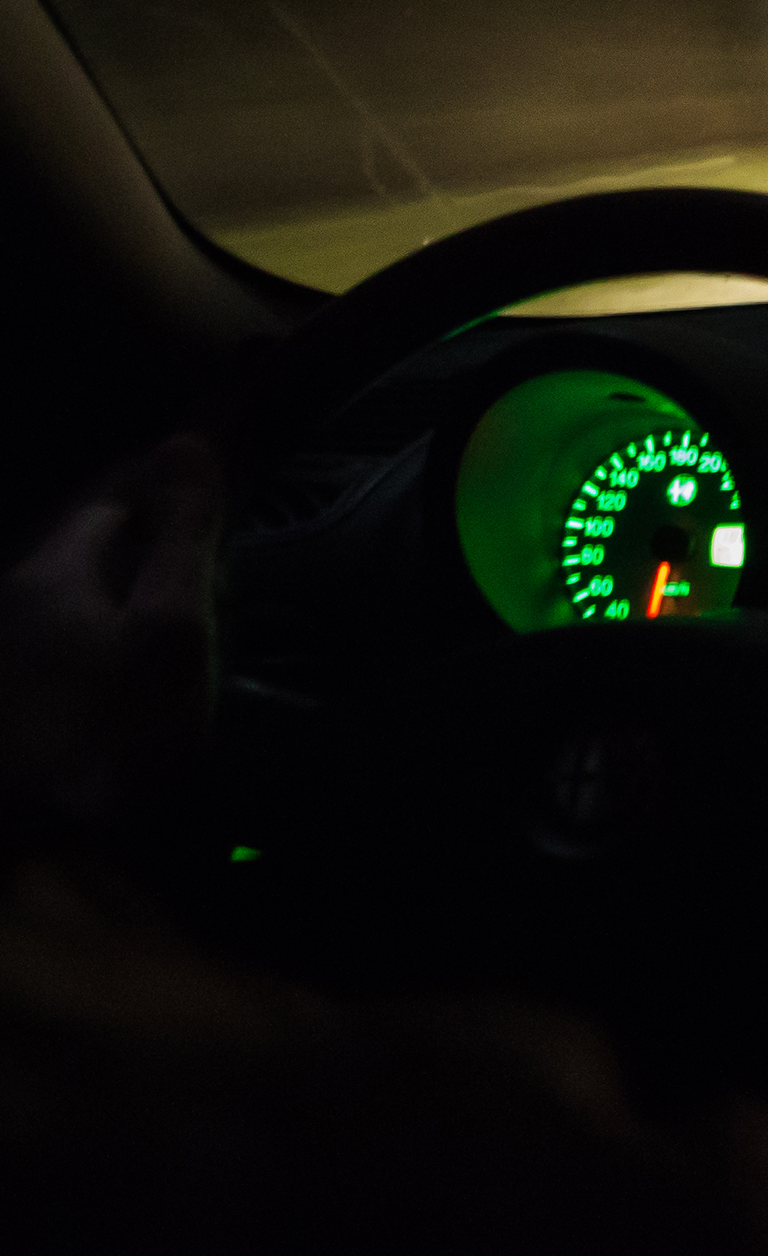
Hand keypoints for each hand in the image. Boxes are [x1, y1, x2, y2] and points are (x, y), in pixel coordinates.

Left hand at [1, 434, 224, 830]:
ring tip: (179, 608)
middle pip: (86, 548)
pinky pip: (62, 649)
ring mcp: (8, 663)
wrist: (48, 856)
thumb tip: (184, 439)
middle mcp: (11, 605)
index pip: (112, 497)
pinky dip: (103, 640)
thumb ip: (182, 534)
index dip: (167, 484)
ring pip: (71, 600)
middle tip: (208, 545)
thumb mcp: (171, 628)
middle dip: (144, 535)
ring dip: (123, 591)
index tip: (217, 482)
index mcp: (48, 574)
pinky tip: (131, 671)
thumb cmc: (114, 734)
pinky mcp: (14, 713)